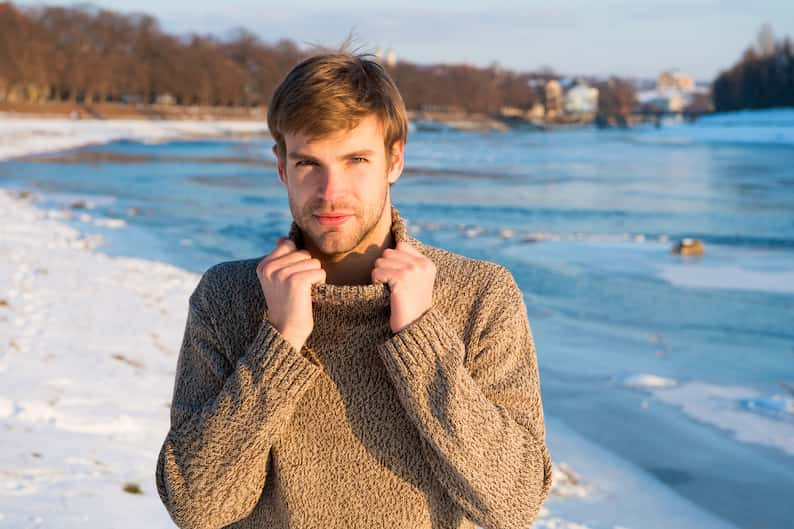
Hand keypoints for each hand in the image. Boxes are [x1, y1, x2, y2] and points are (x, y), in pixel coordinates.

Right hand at [257, 236, 325, 351]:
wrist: (285, 332)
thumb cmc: (286, 306)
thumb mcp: (277, 280)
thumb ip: (280, 258)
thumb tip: (283, 238)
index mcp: (263, 265)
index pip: (289, 245)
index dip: (298, 261)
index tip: (291, 281)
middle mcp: (270, 267)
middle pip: (304, 253)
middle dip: (308, 270)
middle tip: (298, 290)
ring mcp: (281, 273)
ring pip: (313, 262)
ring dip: (314, 277)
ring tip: (303, 293)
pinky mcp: (295, 281)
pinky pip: (319, 272)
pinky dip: (319, 284)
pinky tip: (309, 296)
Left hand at [372, 241, 435, 333]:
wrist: (415, 326)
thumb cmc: (411, 305)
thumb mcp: (417, 281)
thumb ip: (409, 263)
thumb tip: (389, 249)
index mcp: (427, 263)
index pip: (401, 245)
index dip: (393, 259)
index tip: (397, 277)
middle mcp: (421, 264)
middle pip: (388, 252)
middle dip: (384, 267)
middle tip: (391, 284)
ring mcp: (412, 270)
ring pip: (380, 261)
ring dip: (379, 275)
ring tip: (389, 288)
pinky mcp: (400, 278)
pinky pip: (377, 272)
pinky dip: (376, 282)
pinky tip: (385, 291)